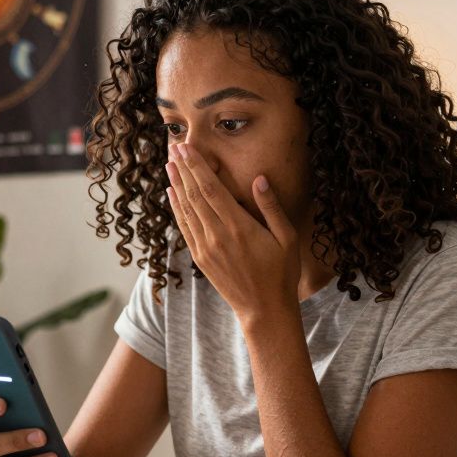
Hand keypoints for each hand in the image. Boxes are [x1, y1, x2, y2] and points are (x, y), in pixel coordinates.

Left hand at [165, 141, 301, 320]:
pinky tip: (172, 194)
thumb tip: (259, 179)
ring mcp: (206, 248)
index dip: (197, 166)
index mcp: (239, 227)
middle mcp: (217, 235)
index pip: (211, 189)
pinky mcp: (200, 258)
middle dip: (183, 169)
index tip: (187, 148)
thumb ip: (272, 208)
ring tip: (169, 163)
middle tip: (174, 147)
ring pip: (186, 209)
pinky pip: (184, 227)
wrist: (264, 309)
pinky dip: (177, 208)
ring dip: (176, 184)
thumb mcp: (287, 238)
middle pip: (194, 195)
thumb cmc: (281, 272)